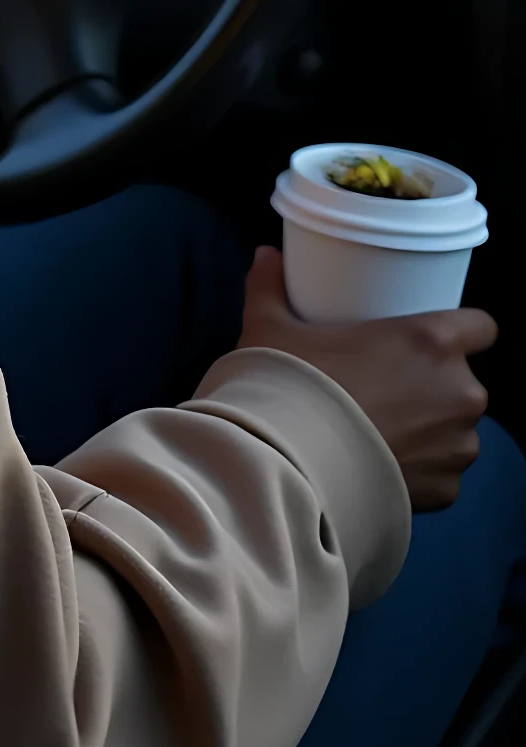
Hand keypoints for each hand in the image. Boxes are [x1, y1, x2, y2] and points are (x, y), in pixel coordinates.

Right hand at [238, 247, 495, 511]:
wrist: (289, 469)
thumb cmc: (292, 386)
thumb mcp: (271, 328)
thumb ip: (271, 288)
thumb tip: (265, 256)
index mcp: (432, 341)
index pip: (482, 326)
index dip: (462, 331)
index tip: (431, 339)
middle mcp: (460, 391)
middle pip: (464, 382)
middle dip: (437, 385)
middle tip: (391, 387)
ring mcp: (459, 445)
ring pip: (457, 430)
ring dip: (434, 430)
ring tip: (388, 432)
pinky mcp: (449, 490)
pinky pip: (444, 474)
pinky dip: (423, 472)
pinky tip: (388, 468)